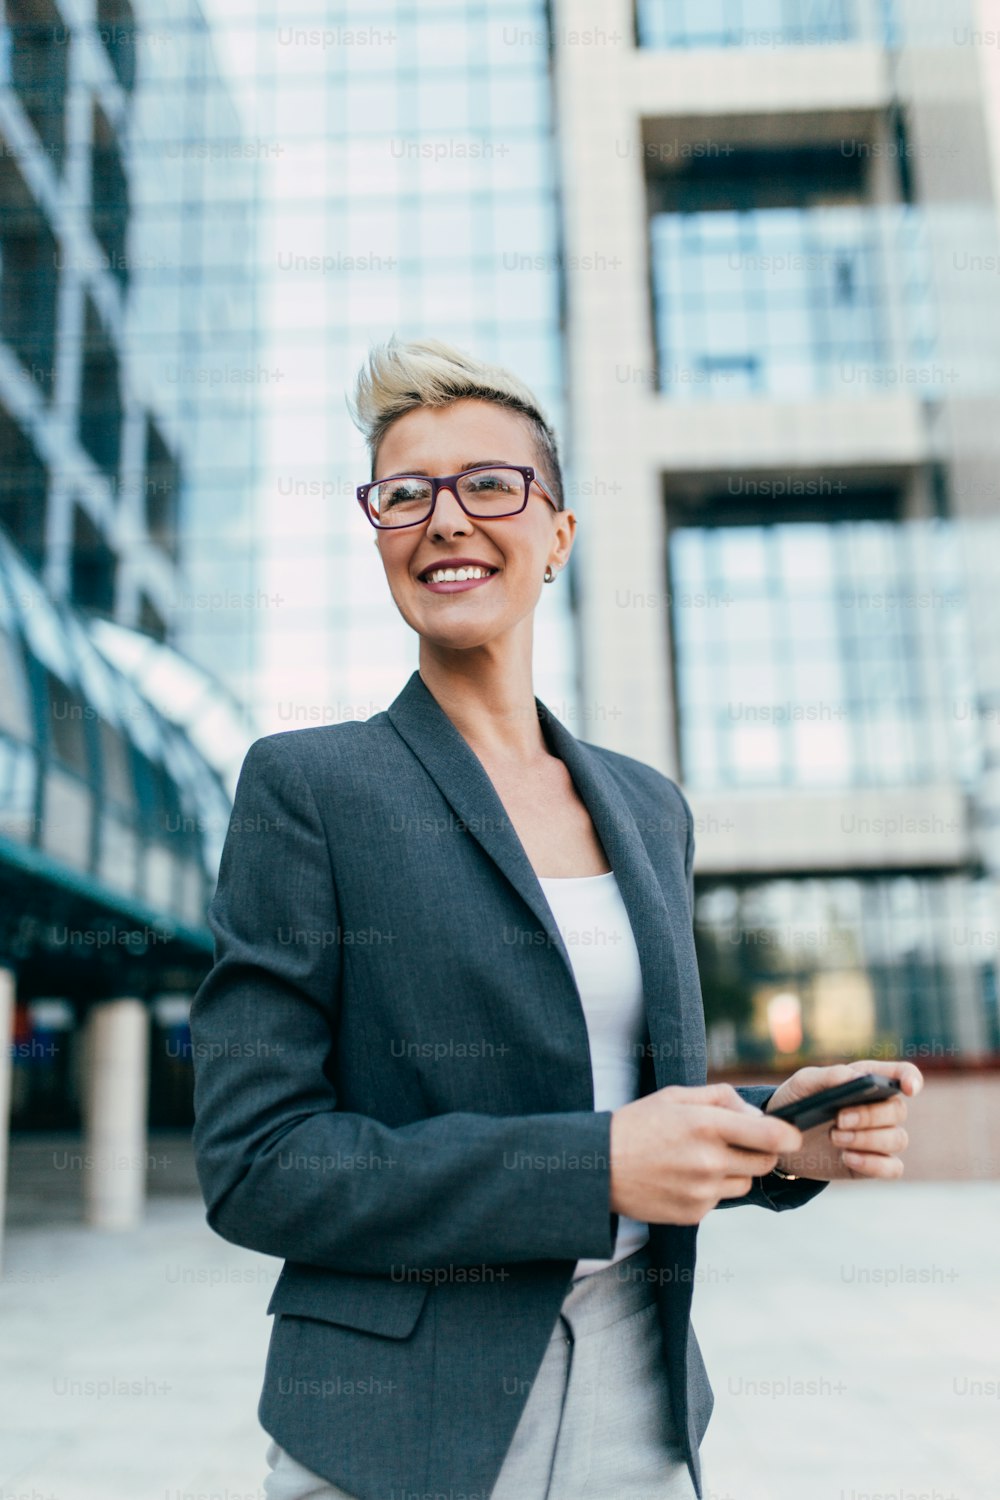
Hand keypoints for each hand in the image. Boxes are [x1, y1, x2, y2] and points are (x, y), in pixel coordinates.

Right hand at [610, 1082, 802, 1225]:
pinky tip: (683, 1177)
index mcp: (706, 1125)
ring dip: (735, 1172)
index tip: (793, 1135)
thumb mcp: (675, 1096)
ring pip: (745, 1183)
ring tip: (700, 1159)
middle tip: (736, 1141)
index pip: (770, 1135)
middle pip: (764, 1162)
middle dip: (759, 1151)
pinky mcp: (694, 1214)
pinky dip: (711, 1189)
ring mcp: (702, 1191)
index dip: (789, 1135)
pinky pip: (720, 1200)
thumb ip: (721, 1097)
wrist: (598, 1167)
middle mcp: (709, 1161)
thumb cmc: (638, 1124)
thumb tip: (755, 1113)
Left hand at [764, 1059, 923, 1180]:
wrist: (782, 1139)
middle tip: (839, 1119)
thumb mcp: (803, 1084)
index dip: (911, 1079)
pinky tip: (847, 1157)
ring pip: (898, 1139)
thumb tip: (853, 1077)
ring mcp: (879, 1137)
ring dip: (868, 1139)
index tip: (908, 1089)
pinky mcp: (873, 1163)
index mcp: (869, 1080)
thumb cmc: (797, 1101)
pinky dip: (873, 1163)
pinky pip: (893, 1167)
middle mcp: (880, 1108)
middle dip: (870, 1116)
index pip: (903, 1074)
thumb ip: (828, 1076)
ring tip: (834, 1137)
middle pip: (898, 1110)